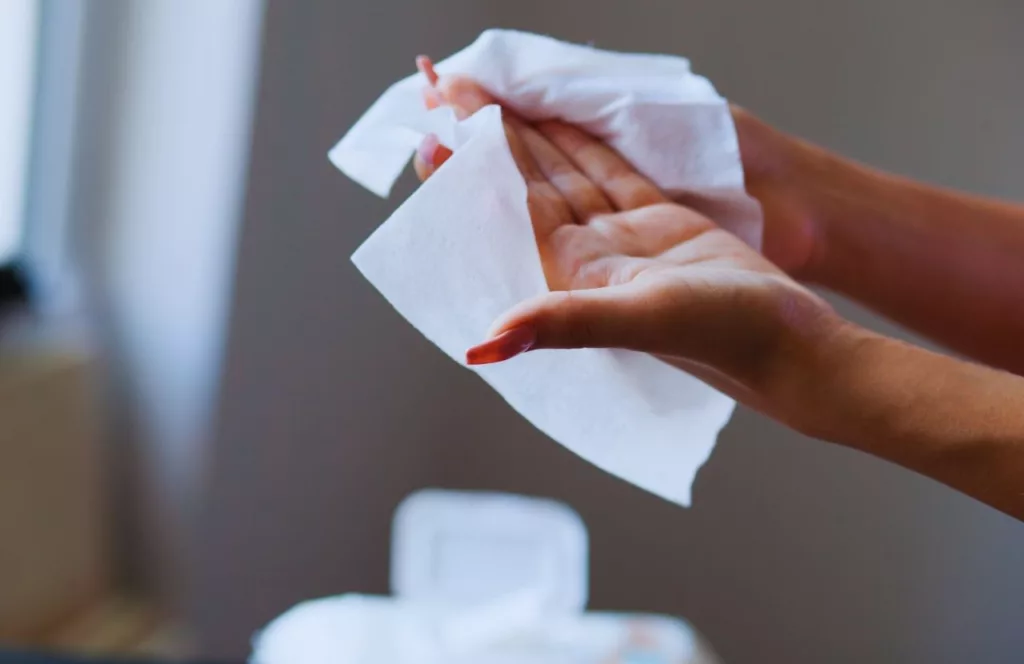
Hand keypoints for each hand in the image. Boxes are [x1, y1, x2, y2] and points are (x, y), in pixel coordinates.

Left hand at [412, 59, 841, 422]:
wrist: (788, 342)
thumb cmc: (721, 335)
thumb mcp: (637, 321)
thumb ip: (561, 324)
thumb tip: (480, 348)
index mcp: (569, 274)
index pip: (507, 207)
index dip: (468, 169)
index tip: (432, 128)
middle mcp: (586, 256)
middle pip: (526, 184)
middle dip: (487, 138)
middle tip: (447, 88)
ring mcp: (622, 239)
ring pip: (564, 173)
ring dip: (529, 134)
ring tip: (491, 94)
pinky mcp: (661, 224)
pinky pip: (610, 171)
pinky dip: (583, 142)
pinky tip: (559, 119)